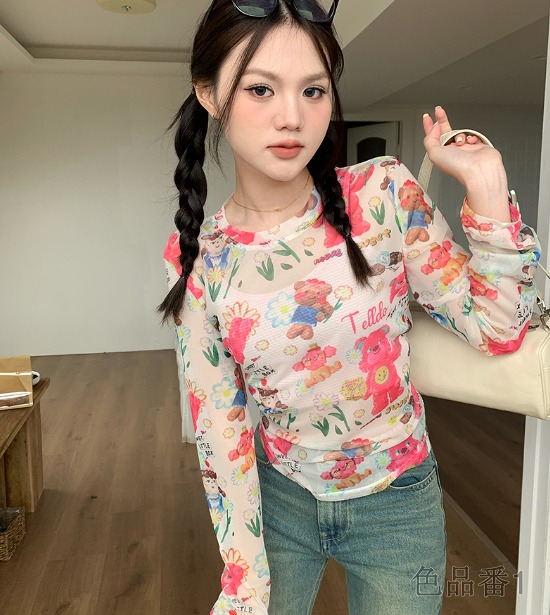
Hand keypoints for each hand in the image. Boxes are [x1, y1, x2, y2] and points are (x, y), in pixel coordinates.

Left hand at [422, 106, 509, 220]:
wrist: (479, 170)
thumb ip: (430, 139)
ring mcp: (465, 149)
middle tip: (439, 110)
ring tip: (461, 142)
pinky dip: (471, 136)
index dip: (429, 127)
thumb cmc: (458, 167)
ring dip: (459, 134)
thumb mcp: (434, 153)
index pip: (432, 138)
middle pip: (445, 132)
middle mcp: (452, 152)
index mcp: (441, 155)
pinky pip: (473, 135)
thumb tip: (434, 128)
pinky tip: (471, 142)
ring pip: (459, 133)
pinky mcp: (478, 146)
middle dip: (442, 121)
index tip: (427, 117)